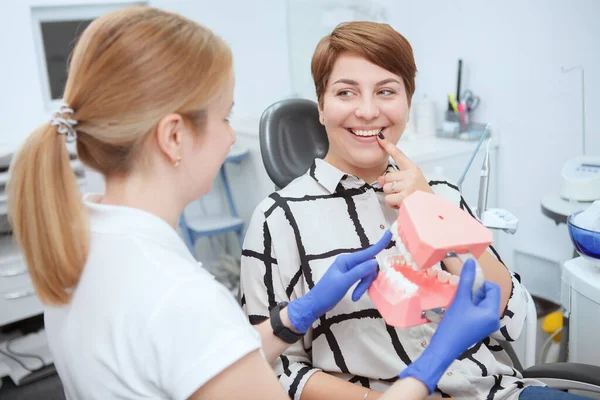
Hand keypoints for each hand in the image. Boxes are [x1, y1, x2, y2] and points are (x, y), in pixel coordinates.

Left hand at [287, 231, 391, 333]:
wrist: (316, 304)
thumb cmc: (327, 292)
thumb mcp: (344, 282)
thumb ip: (359, 272)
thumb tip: (374, 262)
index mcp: (346, 260)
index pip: (367, 252)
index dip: (380, 244)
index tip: (389, 234)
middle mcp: (349, 262)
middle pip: (369, 266)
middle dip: (368, 279)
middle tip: (359, 292)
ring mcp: (350, 270)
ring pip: (367, 274)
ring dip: (364, 286)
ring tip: (355, 296)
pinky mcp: (350, 278)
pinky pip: (362, 279)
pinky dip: (361, 287)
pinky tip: (355, 296)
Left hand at [376, 134, 432, 208]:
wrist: (431, 208)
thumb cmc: (419, 195)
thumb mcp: (409, 182)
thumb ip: (394, 178)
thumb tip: (380, 179)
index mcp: (413, 169)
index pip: (399, 155)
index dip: (388, 146)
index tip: (380, 138)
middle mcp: (411, 174)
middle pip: (387, 176)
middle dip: (390, 187)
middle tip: (402, 192)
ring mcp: (408, 185)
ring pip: (386, 188)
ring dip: (391, 196)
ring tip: (402, 197)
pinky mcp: (405, 196)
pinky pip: (388, 198)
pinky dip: (392, 204)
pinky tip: (401, 203)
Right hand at [398, 259, 500, 392]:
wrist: (444, 347)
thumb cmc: (453, 325)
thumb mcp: (460, 300)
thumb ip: (466, 280)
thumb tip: (471, 261)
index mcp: (492, 312)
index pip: (492, 288)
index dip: (480, 283)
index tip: (466, 285)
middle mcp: (493, 319)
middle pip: (488, 295)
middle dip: (474, 291)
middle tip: (461, 295)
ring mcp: (487, 324)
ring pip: (481, 302)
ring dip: (470, 298)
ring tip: (459, 303)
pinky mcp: (479, 327)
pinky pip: (478, 310)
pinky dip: (469, 306)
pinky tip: (458, 310)